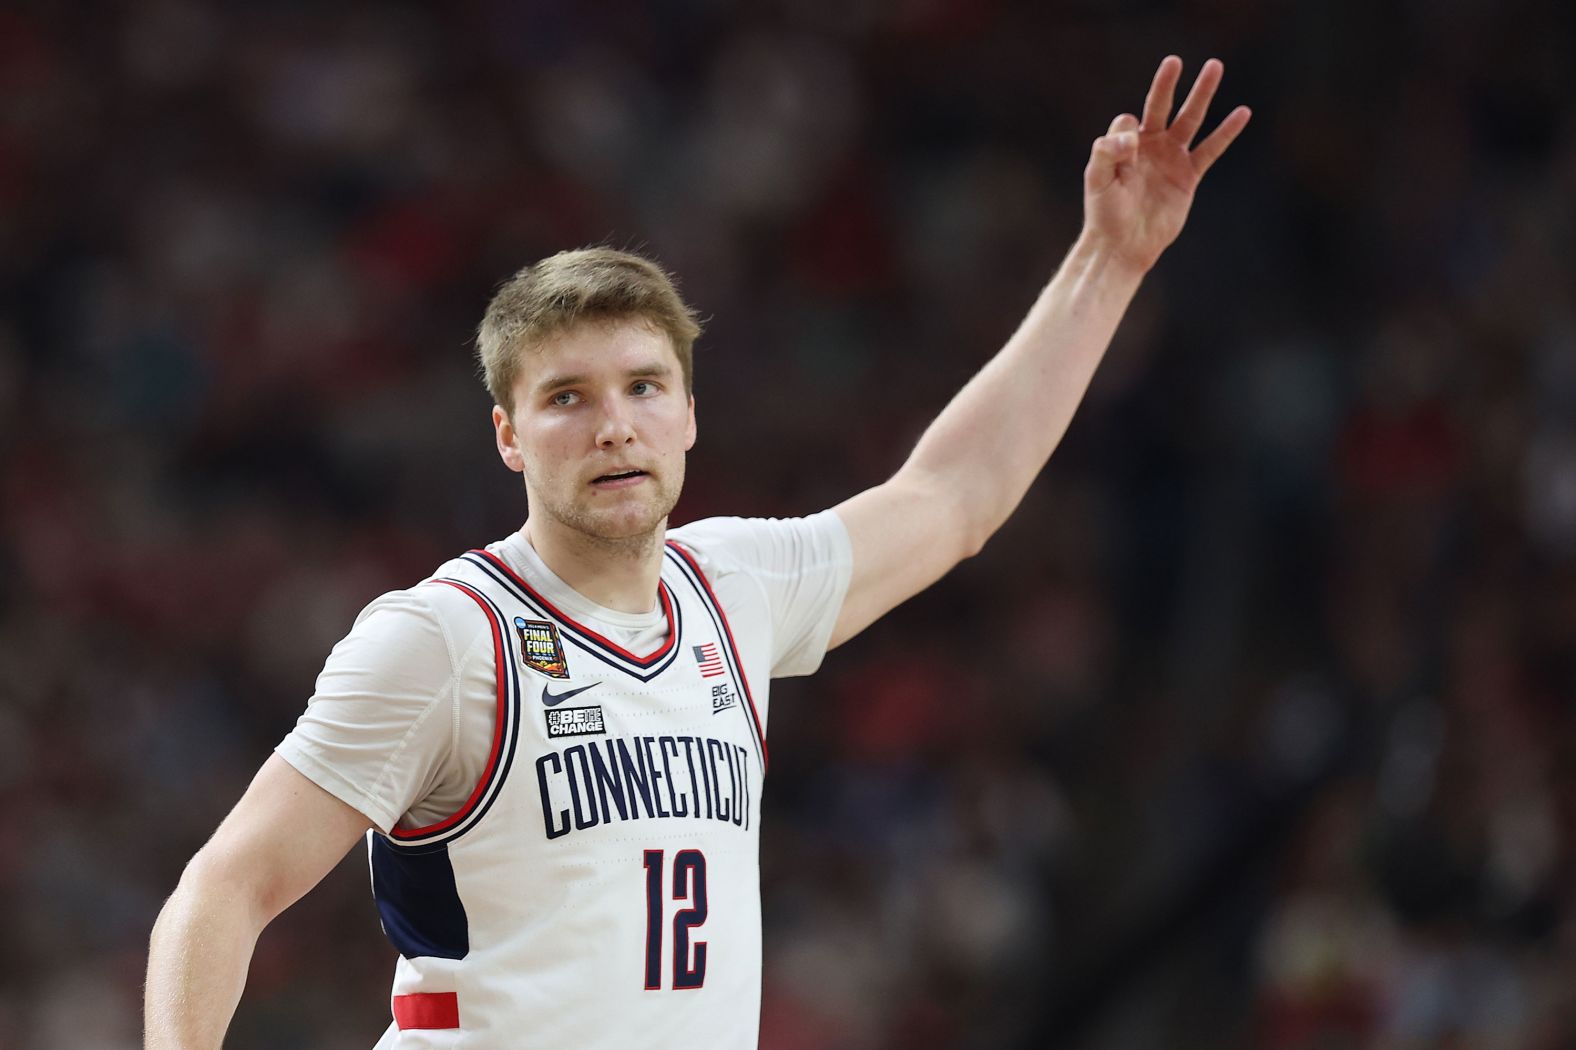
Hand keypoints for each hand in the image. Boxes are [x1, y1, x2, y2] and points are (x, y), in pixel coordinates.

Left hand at [1082, 56, 1250, 272]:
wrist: (1123, 245)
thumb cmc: (1105, 213)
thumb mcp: (1098, 180)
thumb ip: (1107, 153)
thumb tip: (1131, 134)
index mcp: (1124, 145)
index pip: (1128, 122)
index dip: (1126, 132)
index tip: (1126, 151)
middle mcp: (1149, 146)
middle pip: (1161, 106)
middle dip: (1168, 84)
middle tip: (1175, 60)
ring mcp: (1171, 159)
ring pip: (1190, 119)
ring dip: (1202, 94)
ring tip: (1215, 66)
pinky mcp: (1188, 176)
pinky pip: (1211, 149)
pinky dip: (1226, 131)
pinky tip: (1242, 112)